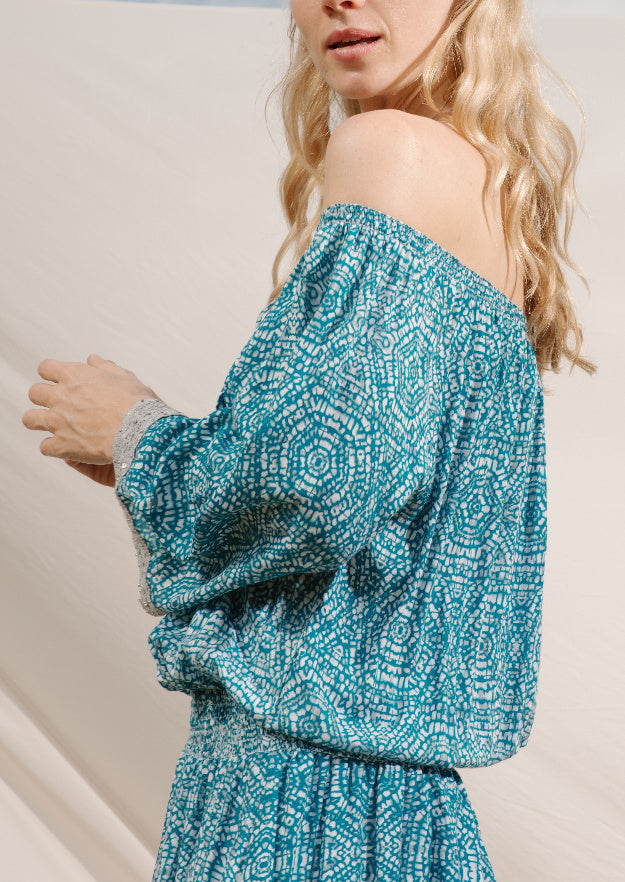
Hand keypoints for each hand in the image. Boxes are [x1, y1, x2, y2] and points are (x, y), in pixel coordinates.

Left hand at [22, 354, 161, 471]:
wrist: (140, 431)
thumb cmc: (137, 402)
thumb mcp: (124, 377)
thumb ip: (105, 367)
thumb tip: (93, 359)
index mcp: (74, 375)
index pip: (45, 368)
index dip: (51, 374)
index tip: (59, 381)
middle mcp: (60, 396)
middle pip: (34, 393)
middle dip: (43, 398)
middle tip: (57, 405)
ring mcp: (58, 422)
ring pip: (30, 419)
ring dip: (39, 422)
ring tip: (53, 427)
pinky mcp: (62, 445)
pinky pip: (45, 447)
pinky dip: (54, 448)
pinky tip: (66, 448)